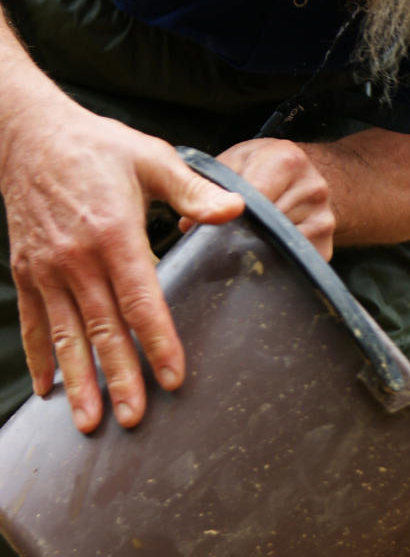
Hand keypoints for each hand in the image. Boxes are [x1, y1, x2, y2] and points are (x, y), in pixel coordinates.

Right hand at [0, 98, 243, 432]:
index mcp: (114, 233)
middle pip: (103, 329)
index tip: (174, 377)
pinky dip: (41, 359)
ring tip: (90, 422)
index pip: (141, 300)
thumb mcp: (151, 157)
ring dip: (79, 381)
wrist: (29, 134)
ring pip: (66, 336)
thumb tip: (235, 210)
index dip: (158, 342)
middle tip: (133, 419)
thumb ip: (193, 191)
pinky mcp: (28, 272)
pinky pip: (35, 323)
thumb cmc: (98, 146)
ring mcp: (48, 269)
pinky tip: (48, 392)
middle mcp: (77, 258)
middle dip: (119, 378)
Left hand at [197, 137, 336, 258]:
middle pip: (264, 225)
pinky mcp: (326, 248)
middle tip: (226, 232)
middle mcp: (313, 189)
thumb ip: (209, 186)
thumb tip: (190, 226)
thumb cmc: (264, 167)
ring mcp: (323, 220)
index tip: (213, 222)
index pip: (253, 199)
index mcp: (288, 161)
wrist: (306, 177)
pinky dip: (271, 261)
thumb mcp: (235, 160)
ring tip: (247, 236)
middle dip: (240, 231)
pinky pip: (290, 265)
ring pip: (276, 247)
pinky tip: (264, 248)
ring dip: (255, 247)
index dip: (228, 214)